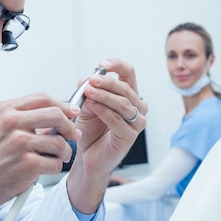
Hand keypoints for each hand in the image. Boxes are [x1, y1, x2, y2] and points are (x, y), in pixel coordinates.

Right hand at [0, 92, 81, 220]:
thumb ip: (24, 118)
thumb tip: (56, 113)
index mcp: (5, 110)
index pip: (43, 98)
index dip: (63, 105)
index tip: (72, 112)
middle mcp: (11, 123)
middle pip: (56, 114)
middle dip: (70, 127)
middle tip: (74, 135)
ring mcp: (19, 143)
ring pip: (59, 141)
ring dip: (64, 152)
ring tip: (55, 158)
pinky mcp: (27, 164)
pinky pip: (55, 163)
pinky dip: (54, 168)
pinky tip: (42, 170)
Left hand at [66, 59, 146, 212]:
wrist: (88, 155)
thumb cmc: (90, 130)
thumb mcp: (86, 105)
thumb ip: (87, 92)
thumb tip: (83, 79)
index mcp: (129, 95)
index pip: (129, 73)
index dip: (117, 65)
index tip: (102, 64)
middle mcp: (137, 107)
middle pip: (125, 88)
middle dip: (107, 82)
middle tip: (91, 80)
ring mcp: (136, 122)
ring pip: (123, 103)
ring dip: (104, 95)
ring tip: (89, 92)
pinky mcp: (130, 136)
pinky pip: (117, 120)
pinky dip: (103, 111)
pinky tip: (91, 106)